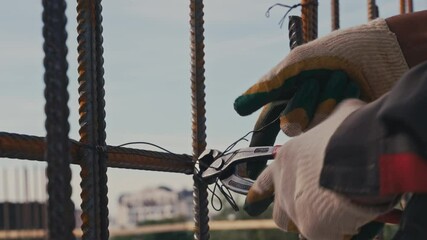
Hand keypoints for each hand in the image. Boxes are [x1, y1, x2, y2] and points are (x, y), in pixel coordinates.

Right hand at [235, 18, 407, 137]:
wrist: (375, 52)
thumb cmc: (332, 53)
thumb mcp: (293, 65)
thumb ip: (266, 87)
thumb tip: (237, 107)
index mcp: (288, 98)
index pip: (267, 124)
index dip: (259, 140)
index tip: (251, 162)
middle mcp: (304, 112)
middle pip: (290, 126)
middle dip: (303, 101)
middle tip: (315, 80)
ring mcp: (325, 121)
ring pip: (312, 128)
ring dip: (324, 99)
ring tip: (339, 78)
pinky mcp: (344, 126)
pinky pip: (332, 128)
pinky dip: (339, 103)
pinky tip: (349, 88)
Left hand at [244, 100, 394, 238]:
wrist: (358, 157)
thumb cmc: (350, 132)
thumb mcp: (342, 115)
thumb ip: (334, 119)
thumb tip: (342, 116)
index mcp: (287, 159)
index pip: (266, 178)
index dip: (261, 189)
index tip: (253, 197)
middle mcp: (284, 185)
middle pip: (278, 210)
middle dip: (290, 214)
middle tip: (310, 211)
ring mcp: (294, 207)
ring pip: (293, 225)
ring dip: (307, 224)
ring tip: (327, 221)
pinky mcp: (311, 226)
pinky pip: (319, 236)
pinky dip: (331, 232)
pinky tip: (346, 225)